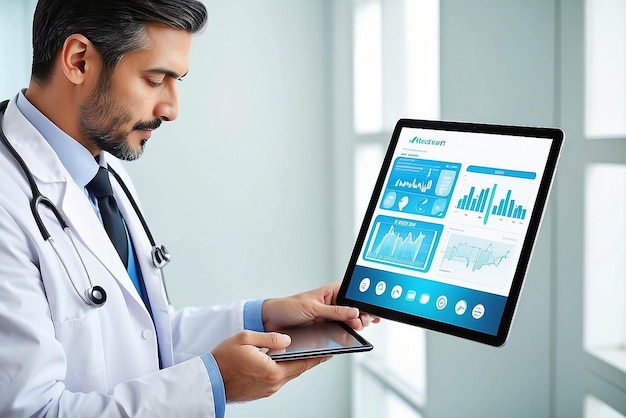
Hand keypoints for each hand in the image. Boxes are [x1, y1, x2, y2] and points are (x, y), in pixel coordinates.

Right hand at [211, 330, 328, 401]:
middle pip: (297, 370)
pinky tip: (283, 361)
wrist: (208, 380)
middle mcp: (273, 383)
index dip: (317, 356)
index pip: (302, 363)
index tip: (329, 351)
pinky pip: (278, 379)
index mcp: (272, 370)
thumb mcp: (246, 338)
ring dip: (295, 364)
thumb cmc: (223, 359)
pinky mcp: (261, 392)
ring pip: (287, 375)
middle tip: (322, 350)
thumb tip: (287, 339)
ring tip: (303, 353)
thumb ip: (270, 337)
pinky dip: (283, 370)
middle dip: (309, 359)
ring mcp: (267, 390)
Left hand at [261, 282, 379, 331]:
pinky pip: (338, 334)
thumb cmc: (288, 307)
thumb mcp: (313, 308)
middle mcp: (332, 305)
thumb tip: (354, 311)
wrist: (271, 321)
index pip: (352, 296)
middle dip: (360, 316)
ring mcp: (329, 319)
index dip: (362, 303)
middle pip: (353, 311)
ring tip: (356, 329)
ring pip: (347, 324)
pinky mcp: (325, 330)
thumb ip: (334, 311)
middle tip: (361, 323)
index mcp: (331, 292)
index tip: (368, 311)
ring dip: (352, 327)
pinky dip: (343, 336)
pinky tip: (346, 338)